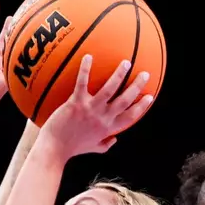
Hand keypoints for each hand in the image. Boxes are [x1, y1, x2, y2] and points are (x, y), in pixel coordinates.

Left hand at [37, 56, 154, 156]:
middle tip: (145, 74)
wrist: (54, 149)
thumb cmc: (71, 148)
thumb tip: (115, 139)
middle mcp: (103, 119)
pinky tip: (89, 56)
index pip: (130, 117)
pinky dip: (85, 69)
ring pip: (110, 89)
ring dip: (119, 75)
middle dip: (137, 86)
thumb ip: (105, 144)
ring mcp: (90, 110)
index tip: (150, 96)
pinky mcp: (76, 103)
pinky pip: (82, 83)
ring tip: (126, 63)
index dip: (141, 106)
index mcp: (108, 129)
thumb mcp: (93, 148)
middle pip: (125, 100)